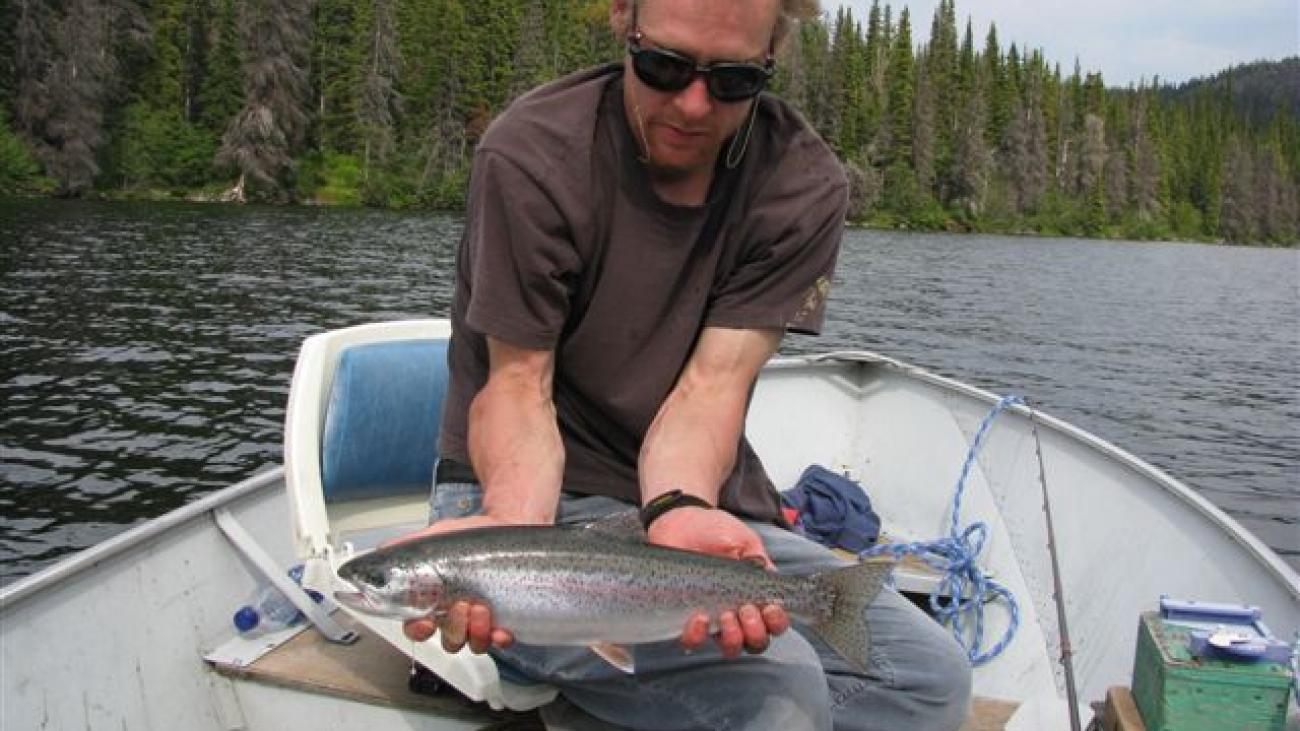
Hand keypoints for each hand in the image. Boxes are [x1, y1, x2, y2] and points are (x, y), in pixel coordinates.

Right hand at [384, 515, 515, 652]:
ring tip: (481, 606)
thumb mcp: (436, 537)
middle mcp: (455, 616)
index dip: (418, 630)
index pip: (418, 627)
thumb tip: (382, 549)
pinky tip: (501, 628)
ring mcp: (481, 621)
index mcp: (434, 602)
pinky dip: (499, 637)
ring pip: (472, 644)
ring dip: (475, 630)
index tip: (425, 622)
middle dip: (453, 627)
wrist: (507, 526)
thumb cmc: (470, 539)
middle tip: (460, 604)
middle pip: (448, 641)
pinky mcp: (505, 621)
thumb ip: (407, 546)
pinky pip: (500, 641)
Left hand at [646, 507, 790, 656]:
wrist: (679, 521)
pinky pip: (695, 641)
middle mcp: (738, 613)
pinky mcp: (686, 620)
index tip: (770, 608)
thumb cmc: (714, 531)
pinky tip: (698, 617)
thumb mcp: (743, 540)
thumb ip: (758, 560)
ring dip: (733, 638)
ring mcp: (713, 619)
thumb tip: (768, 579)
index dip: (777, 622)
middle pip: (757, 642)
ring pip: (730, 647)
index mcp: (756, 596)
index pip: (775, 622)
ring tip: (725, 616)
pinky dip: (699, 635)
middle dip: (756, 631)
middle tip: (745, 609)